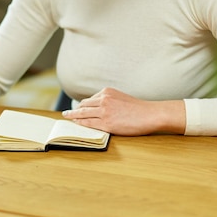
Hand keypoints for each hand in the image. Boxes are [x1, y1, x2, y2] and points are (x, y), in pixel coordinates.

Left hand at [62, 87, 185, 135]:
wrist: (150, 114)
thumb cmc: (139, 109)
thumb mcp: (121, 98)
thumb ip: (110, 101)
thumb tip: (98, 108)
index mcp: (107, 92)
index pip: (90, 99)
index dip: (82, 105)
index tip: (77, 108)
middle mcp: (103, 99)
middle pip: (83, 105)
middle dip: (74, 110)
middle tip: (67, 114)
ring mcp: (103, 111)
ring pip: (82, 114)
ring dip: (73, 116)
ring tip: (66, 118)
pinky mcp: (106, 123)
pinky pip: (88, 124)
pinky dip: (79, 124)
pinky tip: (75, 125)